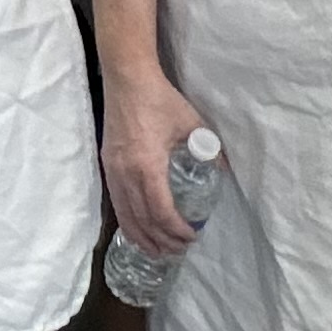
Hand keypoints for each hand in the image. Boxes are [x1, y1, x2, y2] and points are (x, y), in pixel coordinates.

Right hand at [99, 65, 212, 256]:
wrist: (126, 79)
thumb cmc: (160, 100)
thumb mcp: (191, 123)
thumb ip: (209, 149)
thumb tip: (224, 171)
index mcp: (147, 165)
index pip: (161, 211)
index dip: (176, 230)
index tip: (191, 237)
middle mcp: (126, 174)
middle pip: (142, 220)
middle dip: (161, 240)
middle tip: (178, 251)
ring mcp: (113, 171)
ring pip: (125, 215)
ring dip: (141, 237)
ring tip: (156, 251)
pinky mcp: (107, 165)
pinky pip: (116, 203)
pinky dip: (127, 222)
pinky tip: (136, 229)